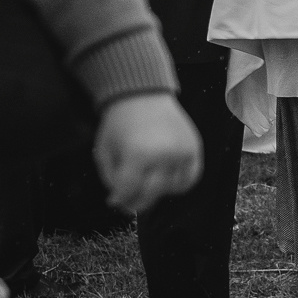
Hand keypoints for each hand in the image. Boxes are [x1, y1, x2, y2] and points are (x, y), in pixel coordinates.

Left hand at [94, 92, 202, 212]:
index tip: (114, 200)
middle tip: (129, 201)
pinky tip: (166, 180)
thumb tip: (120, 199)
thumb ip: (110, 179)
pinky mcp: (193, 149)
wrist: (142, 95)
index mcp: (137, 155)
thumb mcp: (104, 151)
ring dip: (158, 192)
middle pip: (151, 194)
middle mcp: (163, 155)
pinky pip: (191, 178)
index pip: (129, 191)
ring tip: (147, 185)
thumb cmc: (120, 123)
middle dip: (136, 201)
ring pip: (172, 189)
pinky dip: (180, 184)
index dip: (119, 199)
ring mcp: (181, 152)